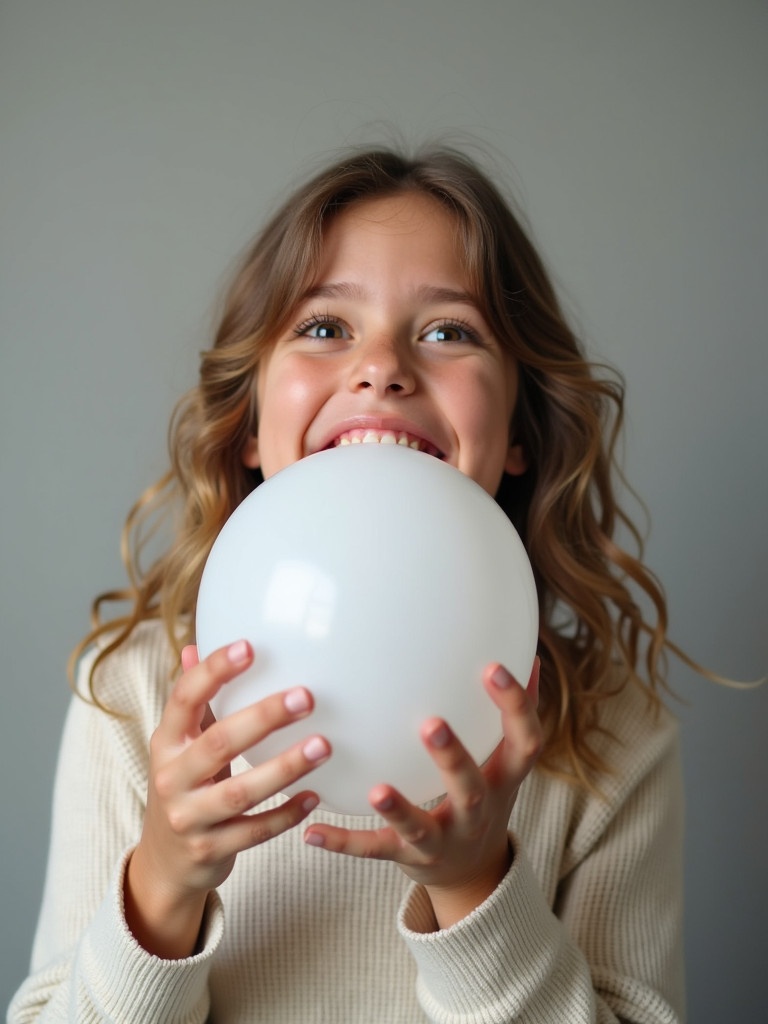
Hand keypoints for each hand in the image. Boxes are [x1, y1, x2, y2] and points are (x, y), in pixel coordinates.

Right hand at [125, 640, 330, 957]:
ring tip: (323, 746)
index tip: (250, 647)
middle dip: (265, 717)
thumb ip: (191, 703)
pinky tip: (315, 796)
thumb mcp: (178, 747)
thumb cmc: (184, 788)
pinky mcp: (210, 851)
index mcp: (167, 742)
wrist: (164, 864)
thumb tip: (193, 647)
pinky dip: (286, 815)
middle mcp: (172, 778)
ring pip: (241, 792)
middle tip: (306, 696)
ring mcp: (189, 818)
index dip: (215, 671)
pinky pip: (254, 832)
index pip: (185, 698)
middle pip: (220, 742)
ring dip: (285, 768)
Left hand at [303, 658, 540, 928]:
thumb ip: (514, 711)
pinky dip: (343, 843)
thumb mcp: (507, 760)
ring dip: (398, 809)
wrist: (473, 873)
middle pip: (470, 788)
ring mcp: (442, 839)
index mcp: (503, 778)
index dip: (514, 706)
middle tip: (430, 723)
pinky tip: (309, 833)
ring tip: (376, 790)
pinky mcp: (408, 858)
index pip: (524, 741)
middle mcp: (477, 811)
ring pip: (421, 827)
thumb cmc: (485, 796)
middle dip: (452, 757)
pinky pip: (373, 851)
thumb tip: (528, 654)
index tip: (492, 667)